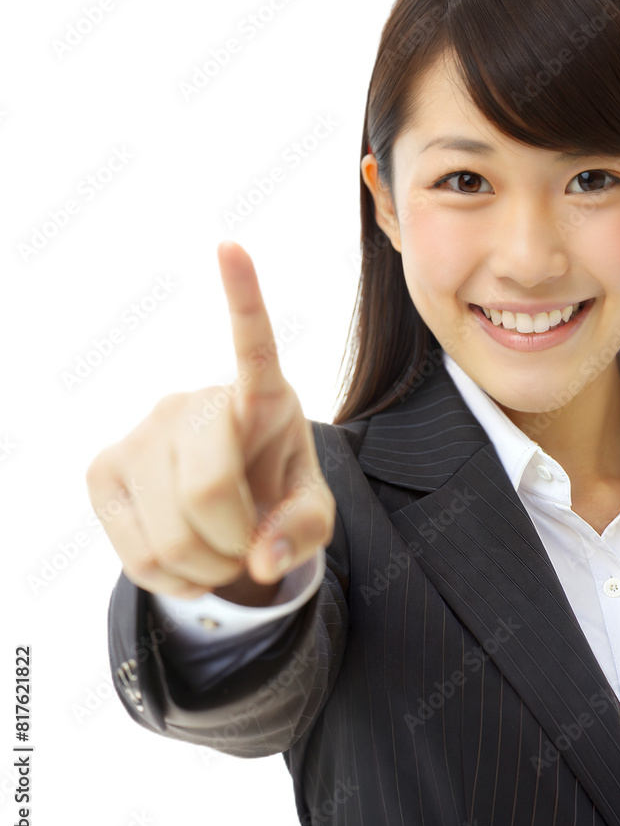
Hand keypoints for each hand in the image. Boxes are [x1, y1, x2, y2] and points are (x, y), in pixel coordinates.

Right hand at [86, 241, 335, 602]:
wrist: (228, 511)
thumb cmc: (279, 495)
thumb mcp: (312, 515)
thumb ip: (304, 533)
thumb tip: (261, 562)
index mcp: (261, 397)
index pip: (253, 345)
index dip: (243, 299)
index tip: (230, 245)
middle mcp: (193, 403)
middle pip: (208, 489)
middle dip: (236, 541)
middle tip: (249, 545)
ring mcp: (140, 433)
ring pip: (171, 535)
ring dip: (209, 567)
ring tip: (222, 549)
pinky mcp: (102, 470)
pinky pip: (140, 558)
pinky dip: (175, 580)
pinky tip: (189, 559)